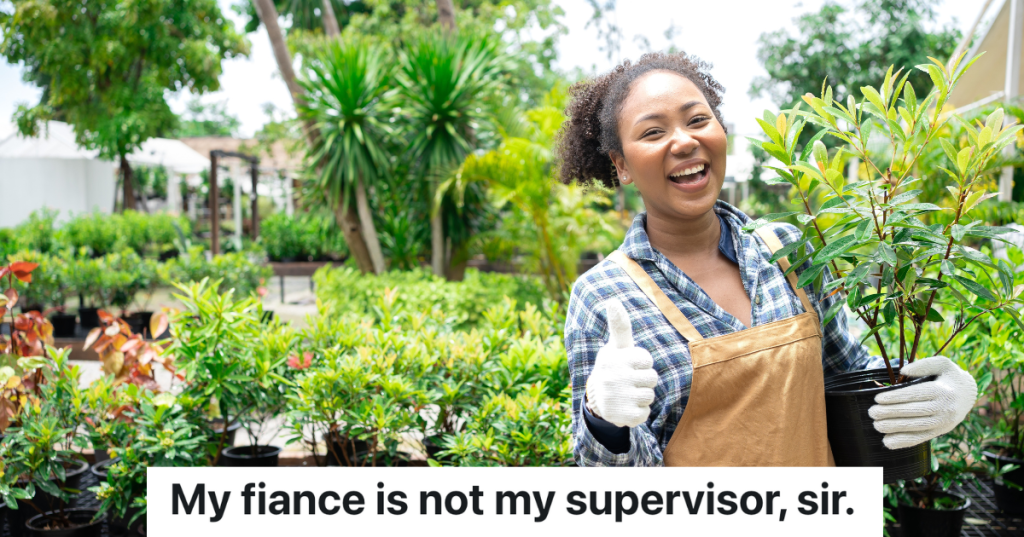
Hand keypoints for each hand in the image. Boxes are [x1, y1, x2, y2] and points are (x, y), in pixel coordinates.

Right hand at [585, 299, 658, 427]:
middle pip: (652, 378)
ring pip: (650, 395)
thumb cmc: (614, 366)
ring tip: (628, 393)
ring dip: (642, 396)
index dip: (642, 363)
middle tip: (629, 381)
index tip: (629, 365)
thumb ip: (619, 325)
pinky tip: (626, 407)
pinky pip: (645, 413)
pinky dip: (639, 412)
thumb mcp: (617, 346)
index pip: (647, 360)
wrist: (597, 399)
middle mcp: (612, 377)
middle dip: (644, 380)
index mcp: (612, 358)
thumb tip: (612, 301)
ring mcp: (617, 398)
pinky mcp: (623, 416)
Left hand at [869, 356, 976, 449]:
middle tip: (872, 412)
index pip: (916, 395)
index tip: (878, 399)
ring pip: (916, 427)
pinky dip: (903, 442)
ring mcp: (943, 423)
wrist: (970, 394)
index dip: (895, 397)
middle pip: (914, 412)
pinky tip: (887, 442)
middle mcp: (944, 408)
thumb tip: (903, 371)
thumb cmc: (950, 376)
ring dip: (894, 428)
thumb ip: (923, 365)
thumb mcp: (942, 364)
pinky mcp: (940, 432)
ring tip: (876, 425)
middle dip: (891, 413)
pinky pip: (921, 438)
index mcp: (943, 390)